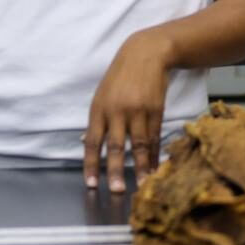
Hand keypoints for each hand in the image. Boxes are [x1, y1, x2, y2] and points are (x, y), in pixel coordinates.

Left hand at [83, 31, 173, 193]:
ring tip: (142, 187)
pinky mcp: (156, 111)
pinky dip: (154, 155)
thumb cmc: (120, 76)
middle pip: (115, 146)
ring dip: (140, 168)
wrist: (145, 54)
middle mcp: (116, 111)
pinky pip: (154, 138)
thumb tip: (88, 144)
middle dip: (114, 170)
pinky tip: (155, 169)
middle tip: (115, 190)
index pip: (91, 141)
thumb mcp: (102, 94)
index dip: (90, 163)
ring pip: (138, 145)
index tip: (90, 183)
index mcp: (98, 108)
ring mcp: (137, 111)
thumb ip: (98, 120)